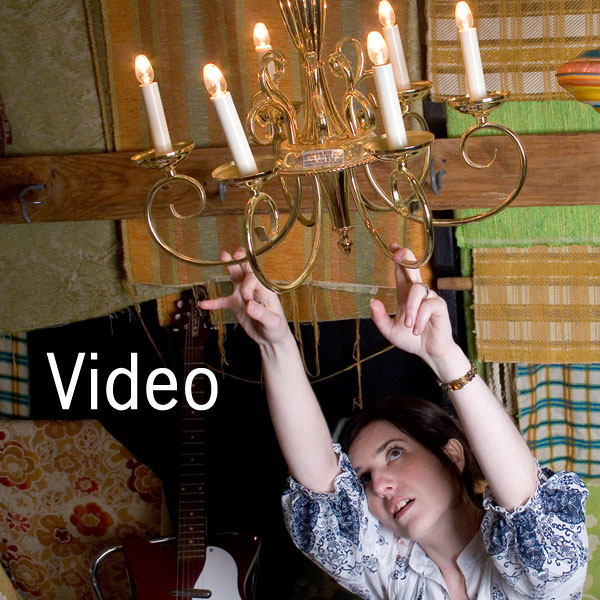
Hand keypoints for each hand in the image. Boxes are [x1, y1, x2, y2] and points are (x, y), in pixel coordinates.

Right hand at [197, 248, 290, 347]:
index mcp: (265, 290)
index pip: (254, 278)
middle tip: (230, 254)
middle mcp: (254, 289)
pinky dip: (213, 302)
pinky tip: (203, 304)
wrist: (271, 339)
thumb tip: (249, 305)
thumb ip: (261, 314)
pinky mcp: (236, 304)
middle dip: (238, 260)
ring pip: (235, 278)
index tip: (247, 300)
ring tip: (222, 255)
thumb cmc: (276, 329)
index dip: (247, 286)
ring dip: (229, 267)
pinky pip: (222, 301)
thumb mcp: (273, 323)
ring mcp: (244, 295)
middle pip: (246, 270)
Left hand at [370, 245, 457, 364]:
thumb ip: (380, 318)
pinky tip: (417, 329)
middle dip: (406, 258)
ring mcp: (429, 298)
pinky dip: (420, 318)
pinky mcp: (439, 307)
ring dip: (411, 307)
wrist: (429, 352)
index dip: (398, 258)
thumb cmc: (411, 339)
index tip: (393, 246)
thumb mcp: (390, 330)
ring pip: (418, 290)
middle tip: (398, 253)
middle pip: (413, 268)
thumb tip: (372, 302)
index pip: (401, 271)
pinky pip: (428, 305)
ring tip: (408, 325)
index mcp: (404, 294)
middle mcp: (417, 292)